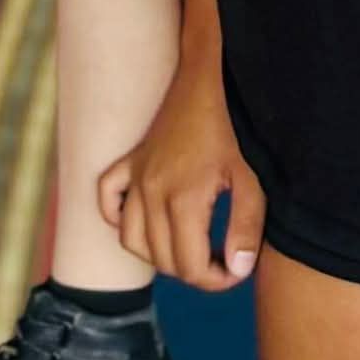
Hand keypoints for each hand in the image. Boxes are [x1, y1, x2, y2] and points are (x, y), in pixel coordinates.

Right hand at [98, 49, 265, 291]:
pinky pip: (108, 202)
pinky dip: (119, 220)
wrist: (209, 79)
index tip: (235, 271)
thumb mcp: (251, 178)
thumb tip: (237, 271)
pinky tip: (145, 221)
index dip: (215, 280)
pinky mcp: (127, 163)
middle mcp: (150, 193)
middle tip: (220, 259)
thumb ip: (246, 227)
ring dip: (159, 254)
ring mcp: (134, 178)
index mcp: (183, 199)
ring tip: (190, 245)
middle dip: (193, 270)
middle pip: (162, 261)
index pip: (188, 267)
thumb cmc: (234, 128)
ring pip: (132, 241)